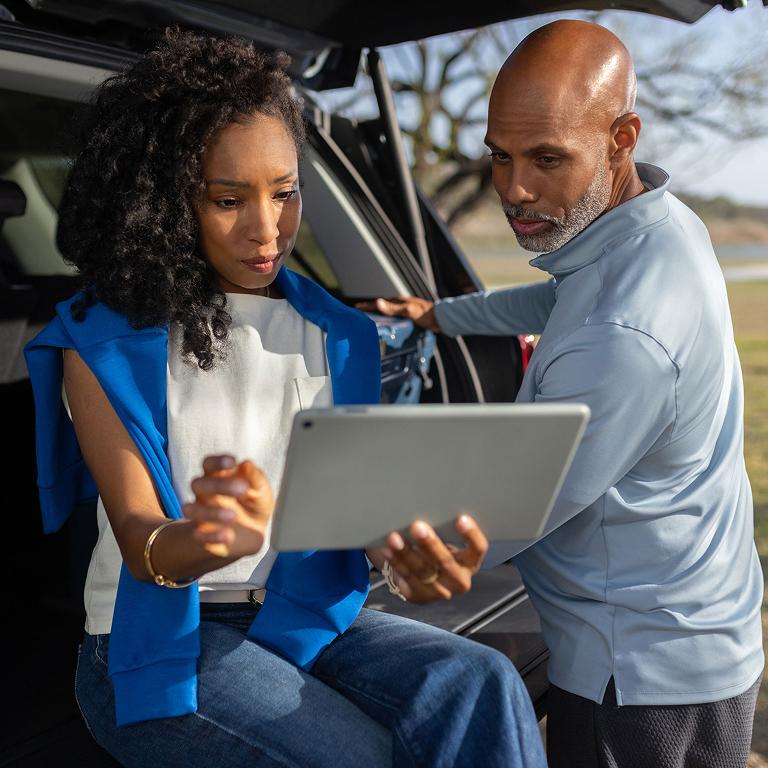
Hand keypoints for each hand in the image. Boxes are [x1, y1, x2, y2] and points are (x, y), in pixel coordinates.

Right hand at [183, 454, 273, 558]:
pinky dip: (212, 536)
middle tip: (242, 489)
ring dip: (211, 512)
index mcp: (217, 477)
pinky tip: (228, 535)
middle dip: (218, 485)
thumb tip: (247, 463)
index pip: (209, 464)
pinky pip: (199, 535)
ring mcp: (200, 516)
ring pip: (191, 510)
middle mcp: (204, 494)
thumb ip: (255, 478)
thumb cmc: (254, 505)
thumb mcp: (261, 491)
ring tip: (233, 516)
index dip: (217, 462)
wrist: (251, 536)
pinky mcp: (202, 536)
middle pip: (199, 484)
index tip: (232, 462)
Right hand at [355, 296, 440, 332]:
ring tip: (370, 322)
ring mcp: (404, 311)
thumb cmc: (425, 314)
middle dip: (370, 310)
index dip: (367, 306)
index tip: (356, 308)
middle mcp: (400, 305)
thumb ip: (393, 308)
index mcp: (398, 301)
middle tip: (359, 315)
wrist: (440, 319)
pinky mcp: (408, 318)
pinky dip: (387, 322)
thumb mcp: (408, 311)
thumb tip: (377, 302)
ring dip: (378, 316)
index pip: (378, 303)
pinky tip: (387, 328)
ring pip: (387, 314)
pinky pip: (394, 319)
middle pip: (381, 307)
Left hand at [366, 515, 486, 603]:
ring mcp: (440, 592)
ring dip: (407, 553)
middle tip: (417, 526)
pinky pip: (407, 580)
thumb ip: (442, 525)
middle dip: (430, 544)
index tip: (461, 518)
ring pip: (423, 572)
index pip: (478, 549)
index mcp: (471, 561)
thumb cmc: (437, 543)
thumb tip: (427, 500)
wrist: (424, 574)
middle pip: (446, 561)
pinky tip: (387, 551)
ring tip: (394, 537)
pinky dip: (396, 563)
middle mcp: (459, 580)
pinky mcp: (421, 597)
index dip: (471, 535)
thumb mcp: (445, 537)